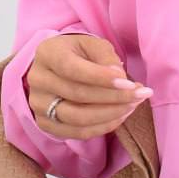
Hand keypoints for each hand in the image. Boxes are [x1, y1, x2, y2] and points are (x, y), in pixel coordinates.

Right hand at [25, 32, 152, 139]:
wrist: (58, 67)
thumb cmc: (79, 53)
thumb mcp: (93, 45)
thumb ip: (106, 57)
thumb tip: (119, 79)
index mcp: (47, 53)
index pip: (73, 69)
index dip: (101, 78)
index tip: (129, 83)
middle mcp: (37, 80)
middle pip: (78, 95)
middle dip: (114, 97)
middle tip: (141, 94)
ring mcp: (38, 105)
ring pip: (77, 118)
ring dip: (111, 114)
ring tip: (133, 104)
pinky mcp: (46, 124)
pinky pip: (77, 132)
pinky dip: (103, 127)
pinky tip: (121, 116)